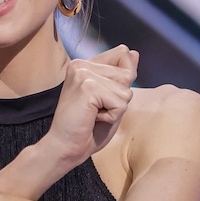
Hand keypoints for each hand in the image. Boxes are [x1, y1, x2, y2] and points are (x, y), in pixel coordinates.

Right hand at [41, 45, 137, 172]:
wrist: (64, 148)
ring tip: (93, 115)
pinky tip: (92, 119)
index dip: (122, 82)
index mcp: (84, 65)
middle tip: (95, 110)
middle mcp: (81, 64)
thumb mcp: (110, 99)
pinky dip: (112, 116)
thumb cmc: (86, 129)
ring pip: (125, 90)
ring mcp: (83, 74)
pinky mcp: (87, 87)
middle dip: (119, 98)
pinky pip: (121, 103)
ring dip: (116, 109)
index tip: (99, 99)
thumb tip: (135, 53)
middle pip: (127, 74)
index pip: (122, 54)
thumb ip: (121, 77)